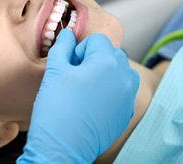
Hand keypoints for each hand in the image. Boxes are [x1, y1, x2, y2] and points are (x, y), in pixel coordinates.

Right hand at [17, 30, 139, 162]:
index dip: (78, 50)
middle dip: (92, 60)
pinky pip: (120, 91)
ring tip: (84, 89)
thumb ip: (62, 47)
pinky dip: (108, 91)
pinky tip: (89, 104)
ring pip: (118, 72)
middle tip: (74, 77)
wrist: (63, 147)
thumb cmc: (57, 109)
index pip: (96, 40)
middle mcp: (124, 77)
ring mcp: (128, 96)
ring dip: (103, 74)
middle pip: (110, 54)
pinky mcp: (126, 112)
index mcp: (107, 62)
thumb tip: (67, 35)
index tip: (68, 65)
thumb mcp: (54, 71)